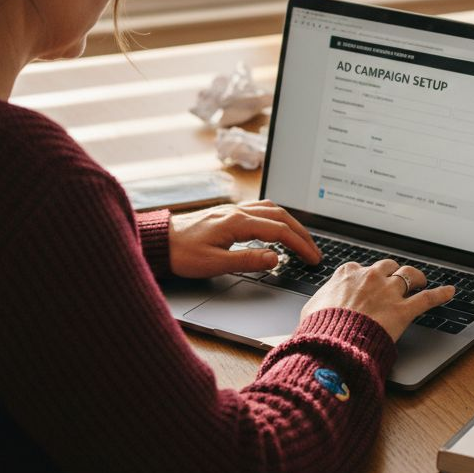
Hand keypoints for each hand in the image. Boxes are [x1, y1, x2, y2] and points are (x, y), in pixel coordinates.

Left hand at [168, 200, 320, 277]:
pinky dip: (276, 218)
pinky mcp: (228, 213)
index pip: (280, 231)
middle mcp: (238, 211)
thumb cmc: (183, 254)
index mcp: (238, 222)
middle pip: (281, 216)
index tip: (313, 258)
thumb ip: (248, 260)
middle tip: (314, 251)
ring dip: (291, 223)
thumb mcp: (215, 263)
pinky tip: (276, 228)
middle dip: (302, 233)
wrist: (159, 241)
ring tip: (301, 240)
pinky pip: (260, 209)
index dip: (300, 245)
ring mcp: (233, 210)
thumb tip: (277, 257)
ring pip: (272, 209)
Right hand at [302, 259, 454, 340]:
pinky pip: (427, 298)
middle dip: (392, 272)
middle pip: (387, 266)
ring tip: (420, 281)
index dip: (364, 275)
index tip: (365, 282)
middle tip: (395, 280)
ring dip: (416, 277)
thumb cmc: (320, 328)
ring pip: (409, 275)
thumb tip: (317, 308)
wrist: (334, 341)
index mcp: (347, 275)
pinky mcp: (403, 310)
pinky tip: (450, 292)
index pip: (358, 268)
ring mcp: (388, 292)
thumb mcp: (311, 310)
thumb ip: (320, 302)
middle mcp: (370, 278)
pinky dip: (441, 294)